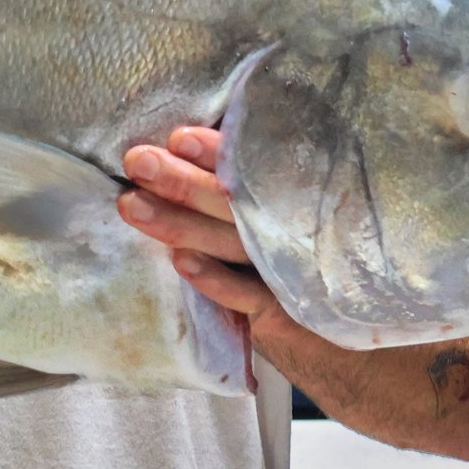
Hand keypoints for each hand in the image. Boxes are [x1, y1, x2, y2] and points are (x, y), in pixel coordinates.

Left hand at [116, 125, 301, 348]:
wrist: (336, 330)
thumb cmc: (296, 253)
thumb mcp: (280, 208)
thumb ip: (247, 179)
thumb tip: (185, 146)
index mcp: (295, 193)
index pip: (255, 166)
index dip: (216, 151)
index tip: (179, 138)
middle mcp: (295, 226)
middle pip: (235, 201)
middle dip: (183, 181)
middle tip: (138, 161)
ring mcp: (289, 268)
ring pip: (232, 243)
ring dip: (182, 225)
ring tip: (132, 206)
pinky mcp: (283, 311)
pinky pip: (249, 295)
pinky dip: (217, 280)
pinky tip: (182, 263)